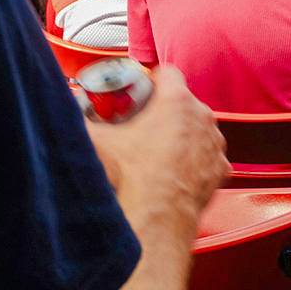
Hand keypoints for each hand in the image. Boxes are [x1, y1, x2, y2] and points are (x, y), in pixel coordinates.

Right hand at [85, 65, 228, 223]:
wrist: (157, 216)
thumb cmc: (134, 179)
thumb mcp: (99, 143)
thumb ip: (81, 121)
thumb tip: (70, 115)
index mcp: (176, 102)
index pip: (167, 73)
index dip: (151, 80)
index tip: (141, 90)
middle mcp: (201, 117)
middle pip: (183, 101)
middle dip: (164, 110)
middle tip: (144, 125)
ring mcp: (214, 142)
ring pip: (197, 128)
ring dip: (182, 134)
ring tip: (158, 150)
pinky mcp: (220, 166)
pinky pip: (207, 154)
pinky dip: (194, 159)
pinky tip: (176, 169)